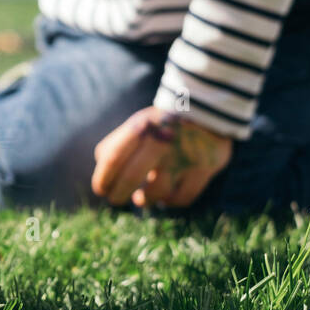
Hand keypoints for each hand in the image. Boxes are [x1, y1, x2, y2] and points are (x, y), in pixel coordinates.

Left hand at [91, 107, 232, 207]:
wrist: (208, 108)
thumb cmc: (162, 123)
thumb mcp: (138, 125)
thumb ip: (116, 146)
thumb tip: (102, 175)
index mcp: (142, 127)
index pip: (113, 158)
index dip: (103, 178)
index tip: (101, 189)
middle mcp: (162, 140)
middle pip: (131, 177)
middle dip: (119, 194)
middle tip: (116, 200)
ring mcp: (185, 154)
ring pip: (157, 192)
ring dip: (145, 199)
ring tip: (141, 198)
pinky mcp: (205, 167)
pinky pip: (182, 198)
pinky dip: (170, 200)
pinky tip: (165, 197)